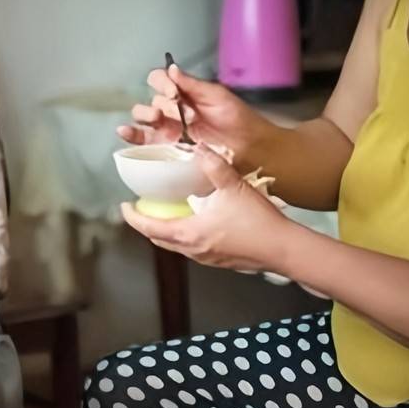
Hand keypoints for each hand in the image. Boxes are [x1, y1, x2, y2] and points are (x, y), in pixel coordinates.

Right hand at [118, 64, 272, 164]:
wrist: (249, 148)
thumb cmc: (237, 119)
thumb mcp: (217, 95)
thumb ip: (192, 84)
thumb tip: (171, 68)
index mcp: (183, 93)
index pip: (159, 80)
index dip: (162, 83)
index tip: (175, 92)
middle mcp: (172, 110)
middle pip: (151, 99)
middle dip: (162, 104)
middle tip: (181, 112)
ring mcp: (167, 129)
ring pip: (142, 117)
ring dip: (146, 115)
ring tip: (161, 121)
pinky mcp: (165, 147)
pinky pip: (141, 140)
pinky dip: (130, 134)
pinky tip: (125, 131)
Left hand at [121, 145, 295, 271]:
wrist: (284, 249)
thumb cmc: (258, 222)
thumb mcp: (233, 186)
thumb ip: (212, 165)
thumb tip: (197, 147)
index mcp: (188, 233)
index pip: (149, 227)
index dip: (133, 217)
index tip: (124, 206)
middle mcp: (192, 250)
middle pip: (159, 238)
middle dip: (147, 223)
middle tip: (142, 207)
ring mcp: (206, 258)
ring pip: (175, 245)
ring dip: (166, 229)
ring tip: (166, 211)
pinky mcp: (219, 260)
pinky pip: (192, 248)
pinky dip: (184, 234)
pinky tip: (195, 220)